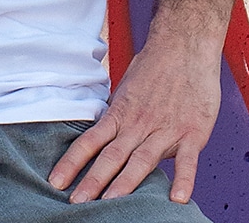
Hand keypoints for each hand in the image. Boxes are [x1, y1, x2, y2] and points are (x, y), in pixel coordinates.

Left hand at [47, 29, 221, 203]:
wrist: (184, 43)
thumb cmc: (154, 65)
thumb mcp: (127, 89)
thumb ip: (118, 116)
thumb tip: (102, 136)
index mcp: (121, 112)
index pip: (91, 140)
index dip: (72, 162)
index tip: (55, 181)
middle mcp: (139, 123)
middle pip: (112, 156)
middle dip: (93, 181)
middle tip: (75, 203)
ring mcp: (165, 129)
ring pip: (142, 160)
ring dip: (126, 184)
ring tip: (110, 205)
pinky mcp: (192, 133)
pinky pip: (188, 161)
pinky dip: (182, 180)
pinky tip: (176, 199)